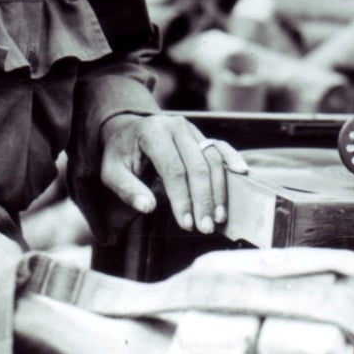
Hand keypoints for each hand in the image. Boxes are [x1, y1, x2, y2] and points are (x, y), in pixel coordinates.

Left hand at [99, 113, 248, 233]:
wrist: (127, 131)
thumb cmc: (120, 155)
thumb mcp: (112, 172)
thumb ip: (127, 189)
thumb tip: (148, 207)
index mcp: (153, 133)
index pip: (173, 169)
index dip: (182, 198)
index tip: (186, 224)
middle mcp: (175, 126)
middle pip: (197, 165)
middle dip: (203, 199)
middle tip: (206, 227)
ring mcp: (191, 129)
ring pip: (212, 158)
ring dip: (219, 189)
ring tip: (219, 216)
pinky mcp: (200, 135)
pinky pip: (221, 146)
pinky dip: (232, 159)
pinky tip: (242, 173)